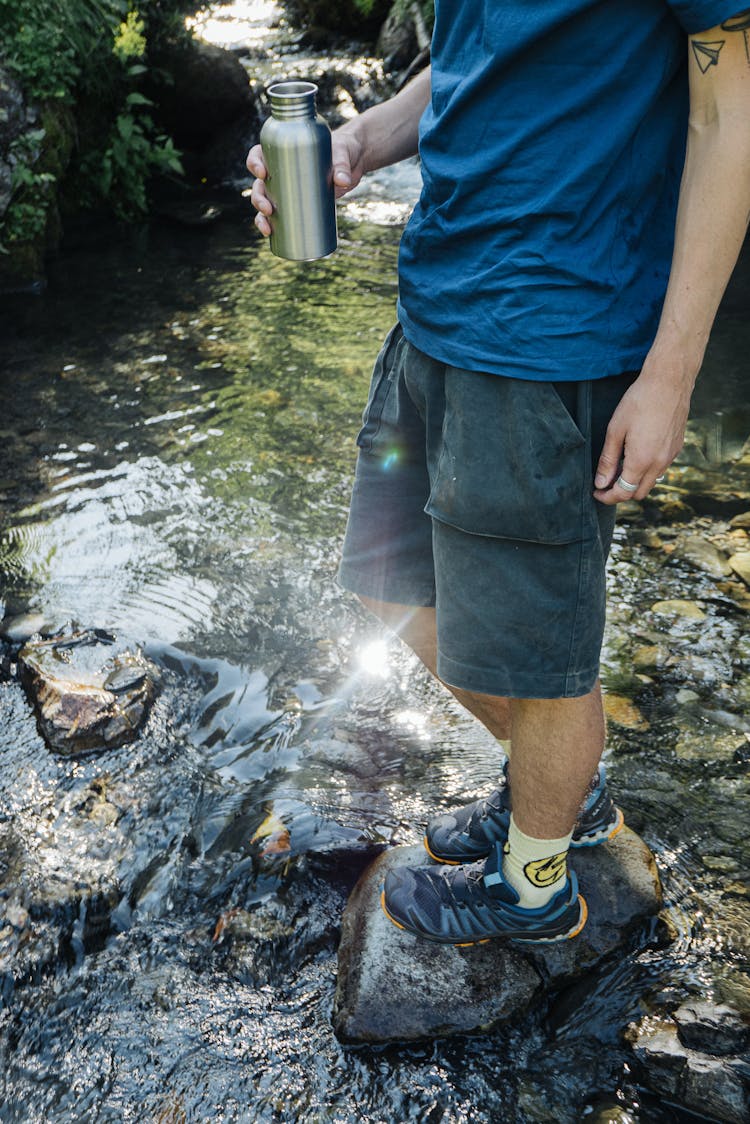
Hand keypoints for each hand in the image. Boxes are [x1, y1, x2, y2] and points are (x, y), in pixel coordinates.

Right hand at [246, 126, 367, 236]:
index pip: (260, 154)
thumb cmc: (344, 149)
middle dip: (258, 198)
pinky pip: (280, 215)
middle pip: (260, 184)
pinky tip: (269, 234)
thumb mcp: (343, 153)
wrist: (353, 160)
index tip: (263, 174)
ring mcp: (289, 188)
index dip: (254, 163)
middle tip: (268, 209)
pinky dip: (273, 225)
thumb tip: (343, 181)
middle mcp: (281, 170)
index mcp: (285, 151)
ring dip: (260, 217)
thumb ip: (342, 165)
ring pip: (266, 202)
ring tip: (268, 229)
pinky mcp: (299, 202)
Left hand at [592, 346, 696, 504]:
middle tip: (605, 483)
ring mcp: (671, 456)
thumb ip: (608, 460)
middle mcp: (659, 463)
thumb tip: (600, 483)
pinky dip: (647, 470)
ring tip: (619, 466)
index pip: (623, 493)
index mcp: (641, 461)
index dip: (608, 497)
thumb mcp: (615, 431)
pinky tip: (636, 455)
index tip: (596, 493)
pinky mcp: (676, 447)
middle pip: (638, 493)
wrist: (669, 382)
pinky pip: (661, 468)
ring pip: (651, 482)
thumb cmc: (639, 402)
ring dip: (635, 481)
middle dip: (620, 493)